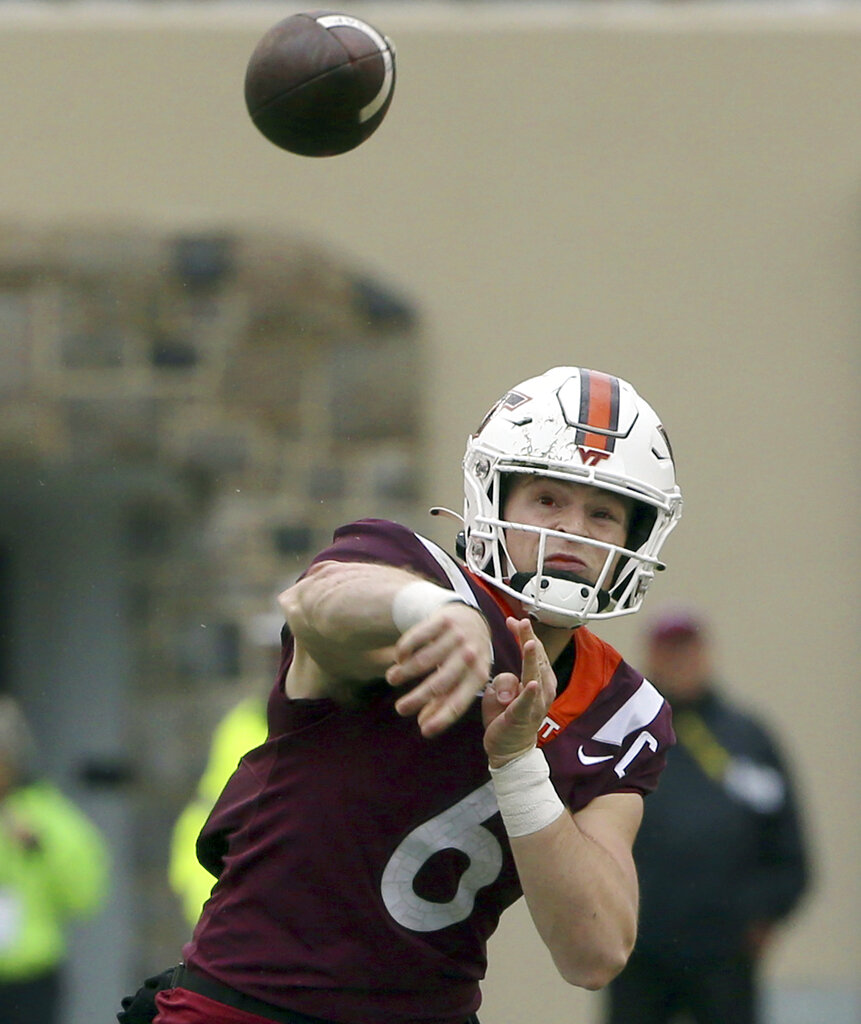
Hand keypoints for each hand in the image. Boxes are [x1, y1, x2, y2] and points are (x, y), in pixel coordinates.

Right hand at [386, 603, 491, 737]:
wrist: (470, 618)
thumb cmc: (463, 659)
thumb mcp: (463, 679)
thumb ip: (445, 701)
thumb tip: (423, 726)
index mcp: (479, 675)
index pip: (459, 702)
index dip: (441, 719)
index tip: (423, 731)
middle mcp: (470, 655)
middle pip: (439, 683)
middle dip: (416, 699)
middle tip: (400, 709)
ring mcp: (457, 636)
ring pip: (423, 660)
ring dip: (403, 673)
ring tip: (392, 679)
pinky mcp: (443, 620)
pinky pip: (416, 638)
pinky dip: (404, 651)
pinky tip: (399, 659)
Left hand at [482, 617, 556, 766]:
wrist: (510, 749)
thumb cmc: (506, 716)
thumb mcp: (501, 692)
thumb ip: (503, 680)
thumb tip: (505, 678)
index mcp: (539, 680)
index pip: (534, 652)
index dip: (525, 634)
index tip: (513, 620)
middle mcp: (542, 689)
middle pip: (536, 659)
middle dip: (528, 638)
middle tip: (521, 621)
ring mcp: (535, 704)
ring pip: (534, 676)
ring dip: (531, 659)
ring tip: (529, 642)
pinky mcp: (522, 717)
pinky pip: (526, 703)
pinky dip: (529, 693)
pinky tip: (531, 683)